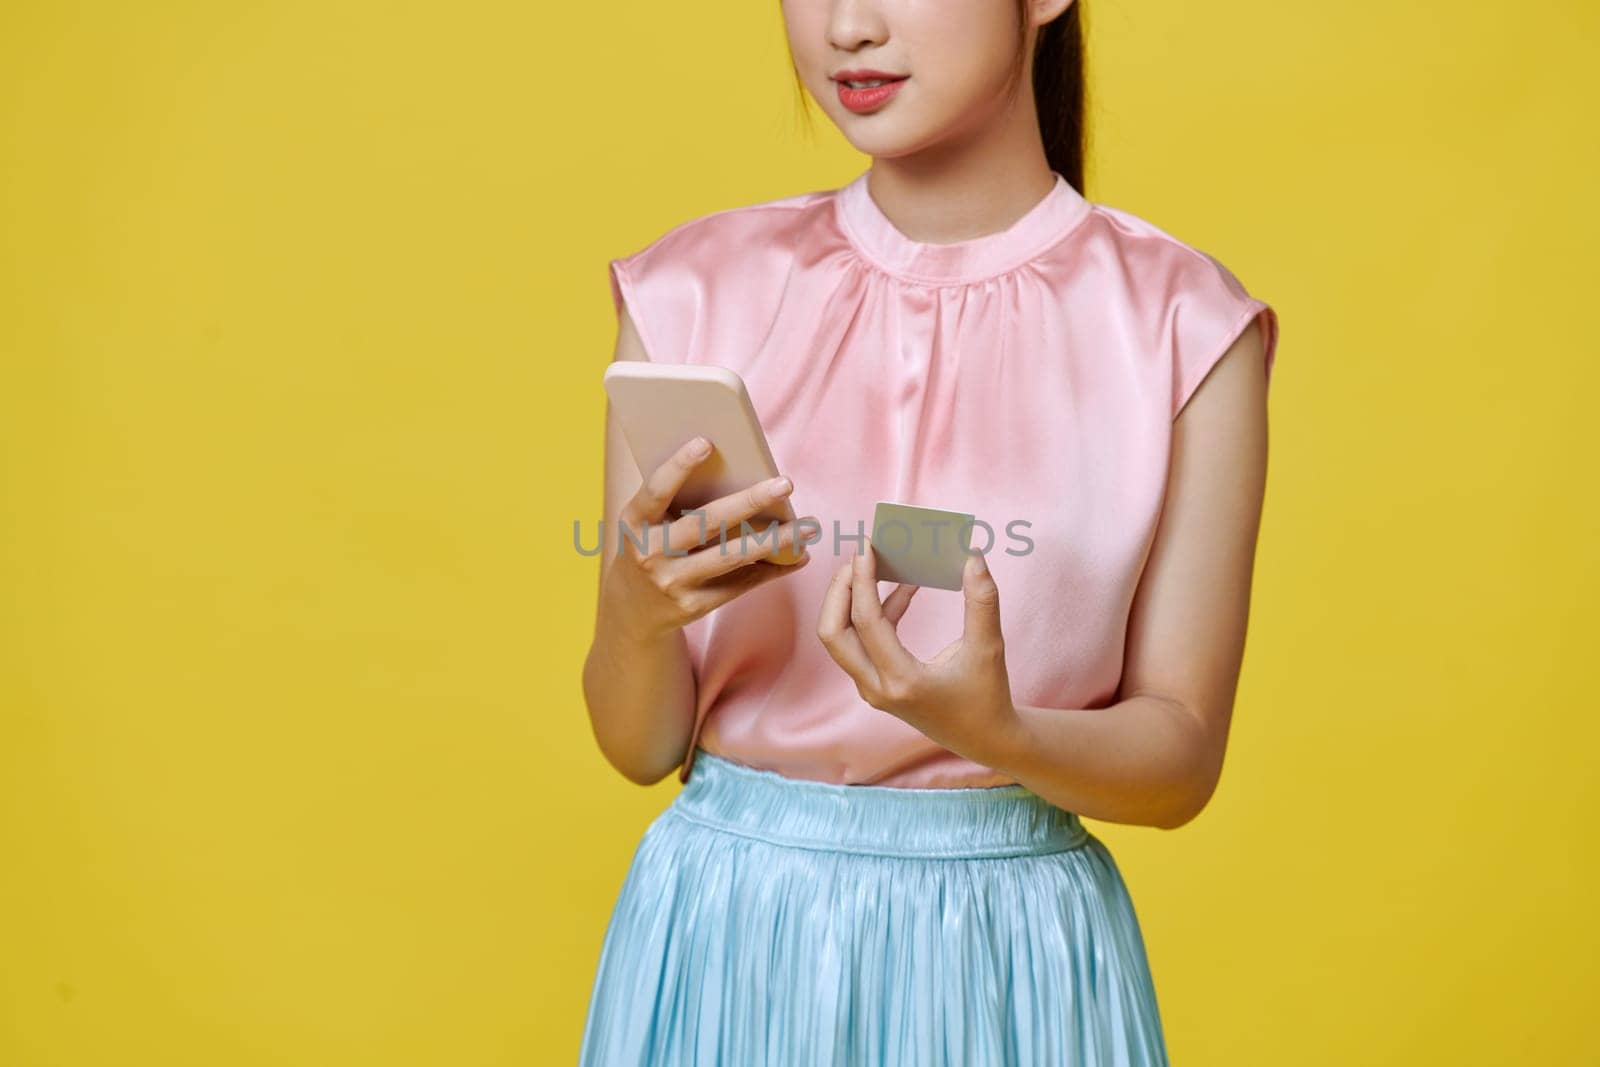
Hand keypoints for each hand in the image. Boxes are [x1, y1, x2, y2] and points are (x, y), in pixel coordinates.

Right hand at [602, 435, 814, 642]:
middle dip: (750, 501)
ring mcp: (671, 583)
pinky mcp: (692, 607)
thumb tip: (740, 473)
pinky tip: (797, 557)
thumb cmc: (650, 548)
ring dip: (776, 541)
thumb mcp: (647, 525)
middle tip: (786, 483)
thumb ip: (676, 501)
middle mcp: (650, 553)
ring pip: (732, 556)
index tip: (707, 442)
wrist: (631, 611)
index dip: (679, 466)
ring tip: (809, 526)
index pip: (656, 489)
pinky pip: (740, 585)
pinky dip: (772, 570)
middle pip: (707, 522)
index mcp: (634, 522)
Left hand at [815, 544, 1023, 763]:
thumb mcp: (989, 649)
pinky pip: (861, 642)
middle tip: (860, 556)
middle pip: (832, 633)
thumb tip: (974, 557)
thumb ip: (983, 601)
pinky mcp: (877, 684)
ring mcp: (872, 688)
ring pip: (840, 638)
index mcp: (901, 681)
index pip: (865, 622)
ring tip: (877, 564)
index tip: (866, 547)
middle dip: (841, 589)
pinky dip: (875, 613)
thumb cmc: (988, 697)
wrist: (985, 740)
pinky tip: (904, 589)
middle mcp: (877, 688)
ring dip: (853, 599)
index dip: (862, 580)